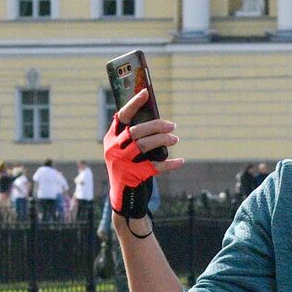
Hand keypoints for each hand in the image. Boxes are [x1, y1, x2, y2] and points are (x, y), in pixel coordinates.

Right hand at [104, 89, 184, 219]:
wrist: (124, 199)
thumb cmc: (128, 169)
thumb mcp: (126, 151)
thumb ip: (135, 138)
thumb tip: (159, 122)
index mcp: (111, 139)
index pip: (121, 116)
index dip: (133, 104)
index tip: (146, 93)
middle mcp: (113, 149)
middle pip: (136, 131)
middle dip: (156, 126)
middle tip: (172, 125)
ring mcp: (122, 163)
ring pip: (145, 146)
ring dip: (163, 140)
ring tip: (175, 139)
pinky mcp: (134, 176)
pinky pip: (156, 166)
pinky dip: (170, 163)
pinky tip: (180, 161)